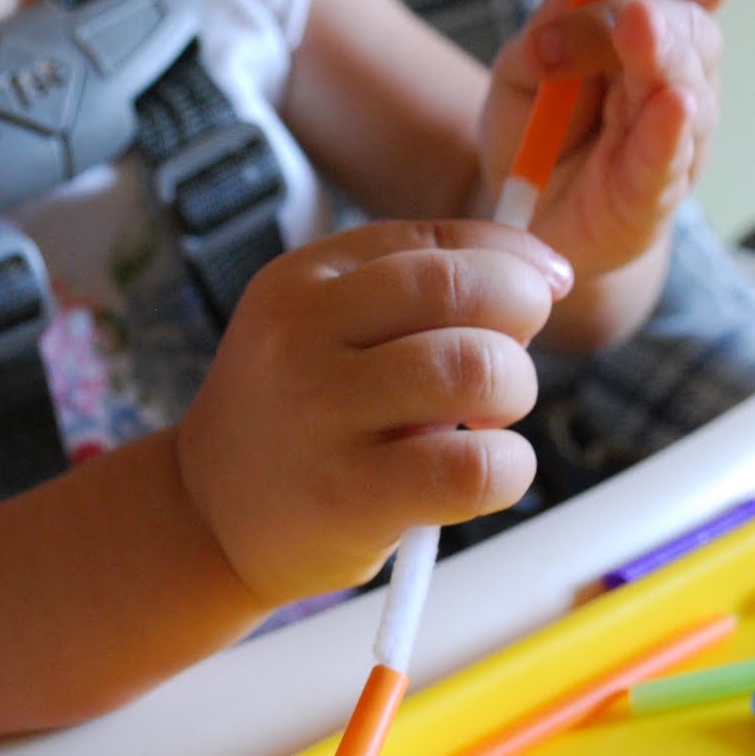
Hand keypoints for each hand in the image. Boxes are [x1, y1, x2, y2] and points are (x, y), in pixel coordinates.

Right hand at [176, 220, 571, 605]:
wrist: (209, 516)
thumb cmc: (298, 416)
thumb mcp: (323, 327)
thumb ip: (414, 289)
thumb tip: (545, 271)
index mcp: (303, 278)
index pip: (436, 239)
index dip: (512, 259)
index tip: (541, 289)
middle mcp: (302, 334)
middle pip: (461, 289)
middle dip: (521, 316)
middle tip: (509, 360)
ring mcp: (321, 414)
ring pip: (474, 369)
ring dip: (515, 391)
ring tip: (489, 420)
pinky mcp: (350, 496)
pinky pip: (473, 468)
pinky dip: (509, 467)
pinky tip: (488, 471)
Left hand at [480, 0, 733, 278]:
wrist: (526, 219)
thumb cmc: (536, 132)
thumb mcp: (525, 67)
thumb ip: (553, 19)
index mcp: (655, 31)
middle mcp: (680, 77)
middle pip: (691, 24)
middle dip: (637, 8)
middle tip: (585, 13)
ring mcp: (675, 138)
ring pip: (687, 83)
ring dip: (659, 53)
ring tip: (633, 28)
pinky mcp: (652, 194)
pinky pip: (668, 158)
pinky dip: (669, 129)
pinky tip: (671, 102)